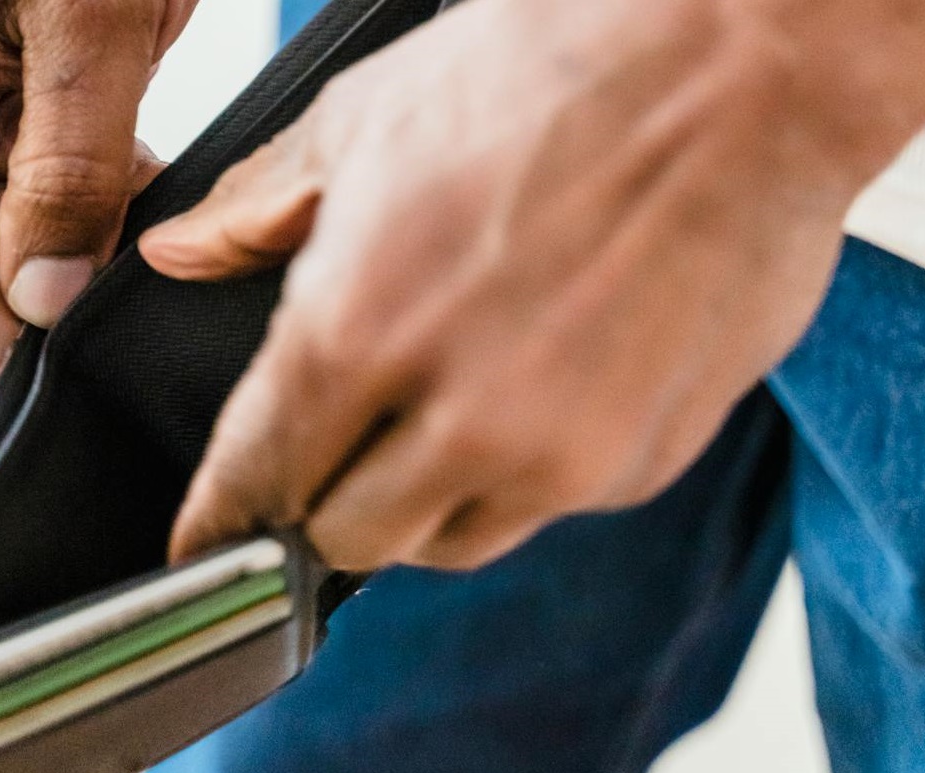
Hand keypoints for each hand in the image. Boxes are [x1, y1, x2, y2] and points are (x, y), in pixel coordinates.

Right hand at [0, 0, 196, 386]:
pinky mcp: (36, 96)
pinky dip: (124, 209)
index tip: (74, 389)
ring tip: (165, 271)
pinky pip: (76, 187)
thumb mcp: (83, 25)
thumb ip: (68, 167)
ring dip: (102, 255)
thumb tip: (47, 300)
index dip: (2, 348)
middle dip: (65, 298)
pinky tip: (171, 224)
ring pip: (37, 233)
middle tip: (139, 329)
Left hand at [142, 0, 924, 570]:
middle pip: (344, 540)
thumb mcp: (368, 119)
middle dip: (321, 508)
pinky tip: (534, 395)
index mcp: (360, 329)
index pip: (258, 475)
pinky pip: (544, 511)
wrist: (747, 69)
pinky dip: (515, 478)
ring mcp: (559, 455)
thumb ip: (258, 211)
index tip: (206, 550)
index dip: (221, 520)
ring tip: (437, 423)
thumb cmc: (552, 71)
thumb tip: (177, 257)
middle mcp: (458, 419)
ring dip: (419, 505)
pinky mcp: (638, 465)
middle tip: (332, 457)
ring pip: (446, 544)